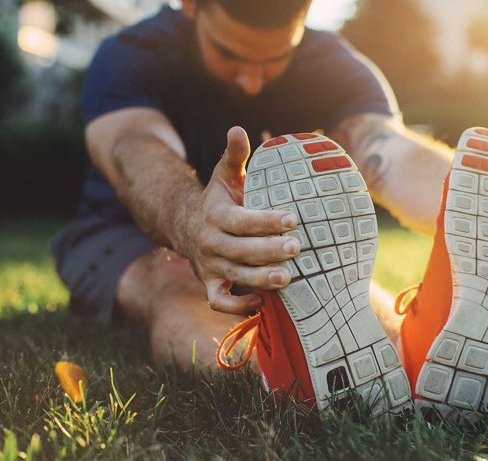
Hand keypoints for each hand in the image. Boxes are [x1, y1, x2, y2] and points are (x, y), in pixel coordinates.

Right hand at [181, 126, 300, 313]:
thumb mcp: (225, 176)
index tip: (293, 219)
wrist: (190, 228)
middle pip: (240, 250)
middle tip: (297, 248)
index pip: (241, 220)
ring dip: (260, 280)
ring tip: (288, 278)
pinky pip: (220, 302)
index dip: (266, 221)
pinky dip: (238, 306)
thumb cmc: (220, 200)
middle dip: (268, 251)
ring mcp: (210, 266)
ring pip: (234, 277)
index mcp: (215, 215)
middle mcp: (211, 243)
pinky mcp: (211, 286)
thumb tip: (237, 128)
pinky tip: (263, 300)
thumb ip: (235, 155)